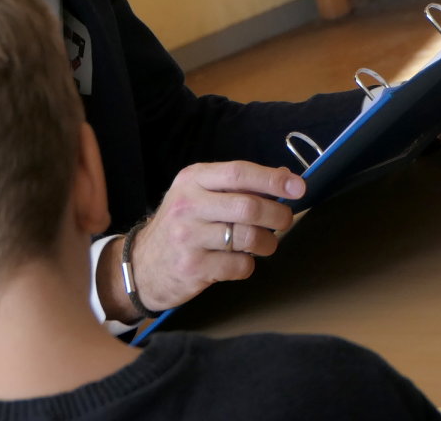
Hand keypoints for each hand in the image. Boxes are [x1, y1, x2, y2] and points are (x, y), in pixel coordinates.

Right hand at [103, 161, 303, 319]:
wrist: (142, 266)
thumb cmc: (181, 225)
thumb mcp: (200, 194)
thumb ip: (237, 185)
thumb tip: (285, 177)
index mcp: (192, 179)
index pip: (239, 172)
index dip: (273, 179)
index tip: (298, 186)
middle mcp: (188, 205)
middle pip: (249, 207)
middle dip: (278, 214)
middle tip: (284, 220)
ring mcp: (188, 238)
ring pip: (249, 238)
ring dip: (268, 242)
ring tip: (265, 243)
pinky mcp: (193, 268)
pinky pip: (240, 266)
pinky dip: (248, 265)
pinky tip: (238, 261)